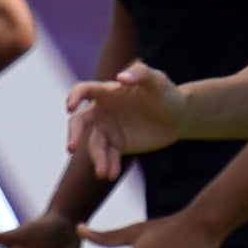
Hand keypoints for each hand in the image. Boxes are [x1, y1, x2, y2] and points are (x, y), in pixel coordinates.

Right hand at [67, 64, 185, 167]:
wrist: (178, 117)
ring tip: (104, 173)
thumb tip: (120, 78)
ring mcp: (108, 129)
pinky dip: (109, 165)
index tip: (70, 107)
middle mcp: (102, 111)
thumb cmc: (165, 93)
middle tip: (71, 148)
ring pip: (94, 145)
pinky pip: (109, 157)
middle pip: (79, 122)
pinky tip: (112, 174)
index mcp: (107, 92)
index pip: (83, 91)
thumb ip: (140, 73)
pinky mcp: (117, 145)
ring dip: (97, 158)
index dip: (73, 97)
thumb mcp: (157, 80)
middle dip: (73, 134)